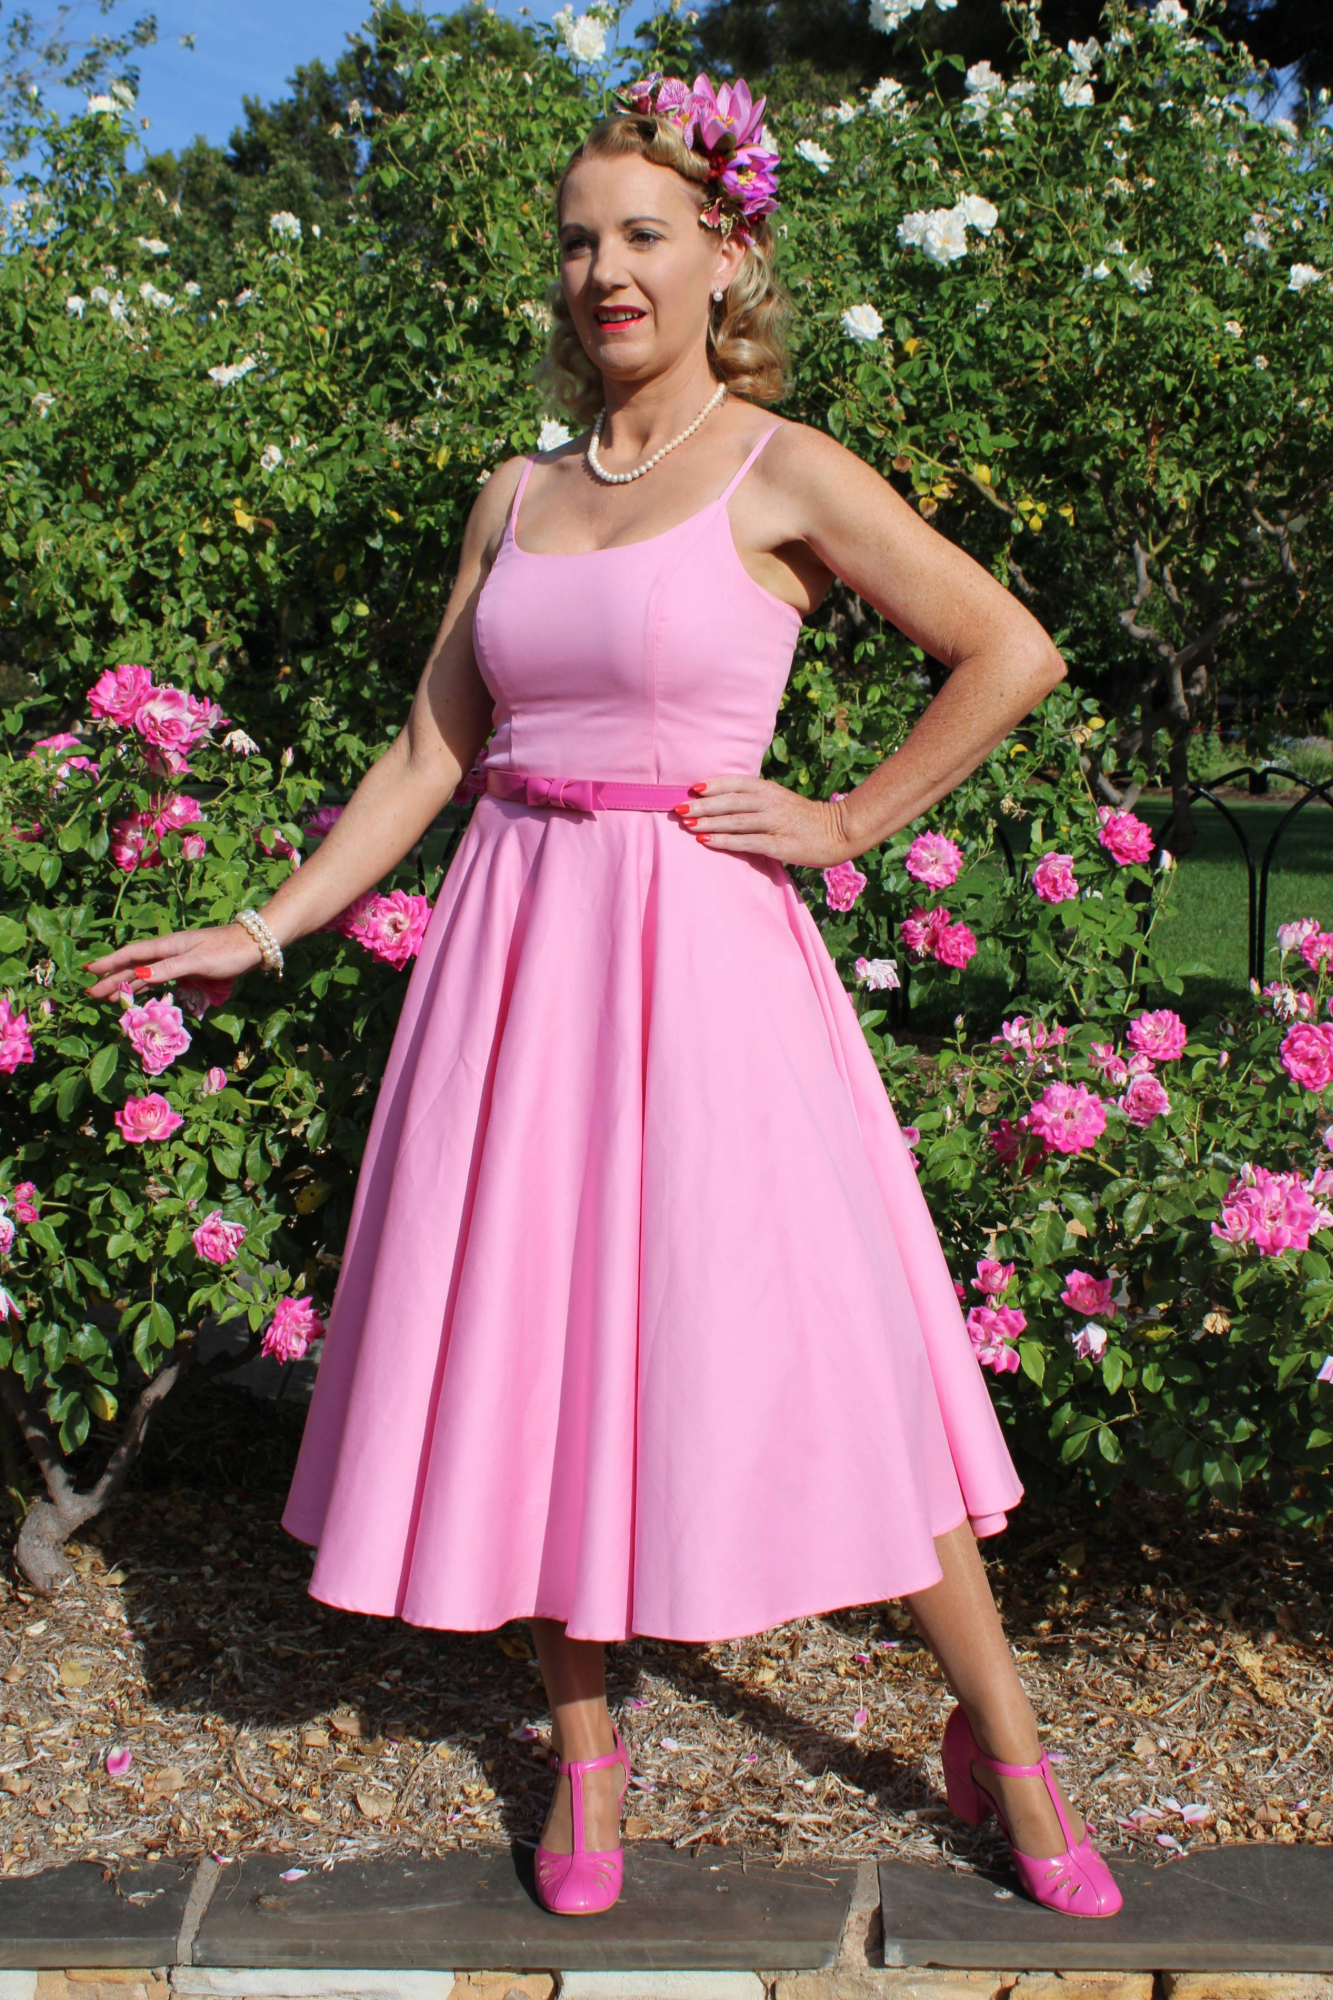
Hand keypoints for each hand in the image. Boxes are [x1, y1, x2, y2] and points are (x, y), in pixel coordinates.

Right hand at [83, 924, 262, 1002]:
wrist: (254, 944)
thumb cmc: (227, 952)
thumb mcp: (197, 962)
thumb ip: (169, 969)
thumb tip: (139, 976)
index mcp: (167, 946)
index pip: (131, 955)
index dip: (109, 964)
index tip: (89, 972)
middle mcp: (168, 951)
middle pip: (134, 966)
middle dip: (112, 978)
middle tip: (91, 993)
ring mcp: (178, 958)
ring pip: (145, 972)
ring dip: (126, 983)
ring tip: (108, 996)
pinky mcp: (188, 967)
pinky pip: (159, 977)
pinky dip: (145, 985)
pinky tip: (138, 992)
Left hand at [674, 776, 858, 867]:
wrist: (838, 831)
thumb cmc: (803, 818)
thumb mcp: (779, 799)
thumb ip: (755, 798)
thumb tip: (721, 801)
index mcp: (769, 789)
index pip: (736, 782)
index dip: (713, 784)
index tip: (691, 787)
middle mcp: (770, 802)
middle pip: (730, 801)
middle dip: (702, 804)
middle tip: (678, 808)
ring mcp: (774, 823)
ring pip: (735, 820)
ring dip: (708, 822)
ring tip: (686, 824)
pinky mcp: (779, 844)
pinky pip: (746, 842)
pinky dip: (723, 840)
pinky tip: (706, 841)